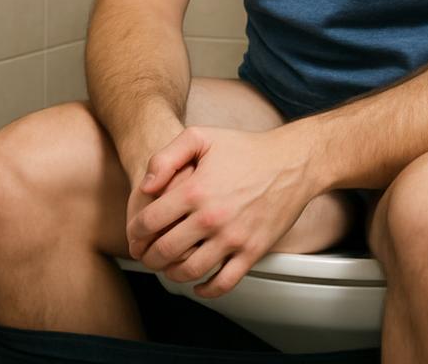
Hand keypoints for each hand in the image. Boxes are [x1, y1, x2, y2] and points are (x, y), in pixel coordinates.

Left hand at [126, 125, 313, 297]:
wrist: (292, 162)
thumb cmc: (246, 149)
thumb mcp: (202, 137)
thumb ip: (166, 156)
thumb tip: (146, 187)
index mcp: (195, 190)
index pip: (148, 222)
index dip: (135, 232)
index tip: (136, 234)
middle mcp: (212, 218)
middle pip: (163, 252)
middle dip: (148, 256)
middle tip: (147, 253)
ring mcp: (233, 238)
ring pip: (188, 272)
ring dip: (171, 273)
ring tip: (169, 265)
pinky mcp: (252, 252)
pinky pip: (222, 284)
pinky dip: (205, 290)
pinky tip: (198, 283)